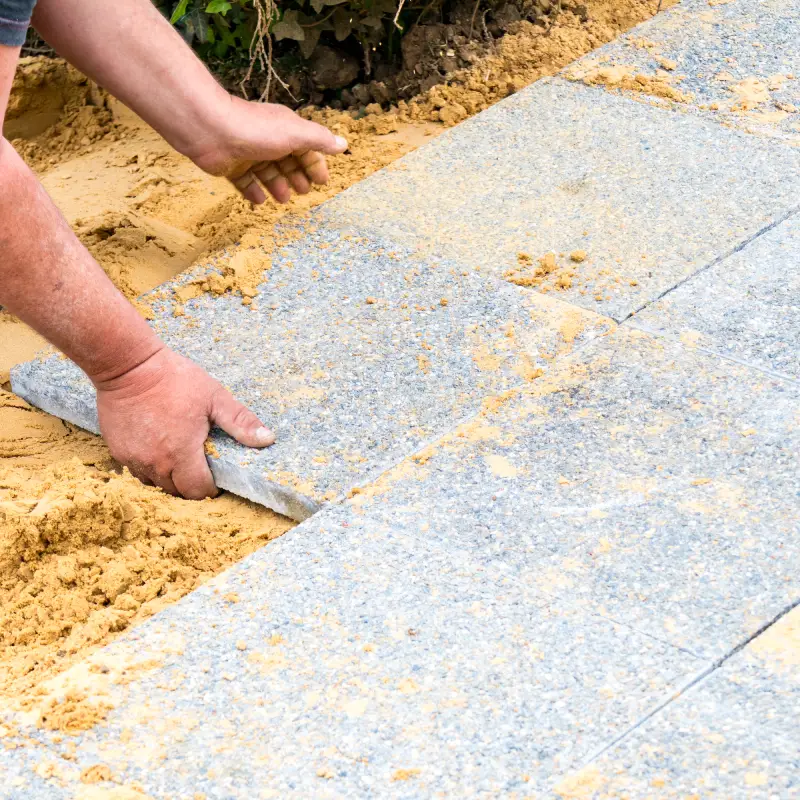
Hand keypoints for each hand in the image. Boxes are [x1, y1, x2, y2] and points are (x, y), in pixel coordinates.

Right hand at [94, 347, 274, 498]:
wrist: (127, 365)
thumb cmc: (174, 378)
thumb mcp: (214, 397)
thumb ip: (241, 421)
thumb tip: (268, 439)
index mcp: (181, 453)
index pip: (198, 491)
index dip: (211, 488)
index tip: (216, 477)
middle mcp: (155, 463)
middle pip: (177, 492)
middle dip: (192, 485)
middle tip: (201, 467)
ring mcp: (133, 459)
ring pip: (156, 484)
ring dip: (170, 478)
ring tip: (180, 458)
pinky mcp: (118, 451)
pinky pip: (138, 471)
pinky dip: (151, 467)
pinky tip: (159, 449)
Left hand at [187, 96, 347, 204]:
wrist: (211, 130)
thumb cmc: (256, 130)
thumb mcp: (295, 133)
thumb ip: (319, 140)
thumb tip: (343, 144)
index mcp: (285, 130)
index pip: (306, 149)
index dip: (315, 164)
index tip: (322, 182)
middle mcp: (268, 141)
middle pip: (287, 162)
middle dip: (297, 176)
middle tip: (304, 192)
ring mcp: (249, 154)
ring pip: (267, 173)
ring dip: (277, 185)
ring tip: (283, 199)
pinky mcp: (232, 167)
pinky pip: (245, 182)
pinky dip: (254, 192)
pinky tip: (260, 201)